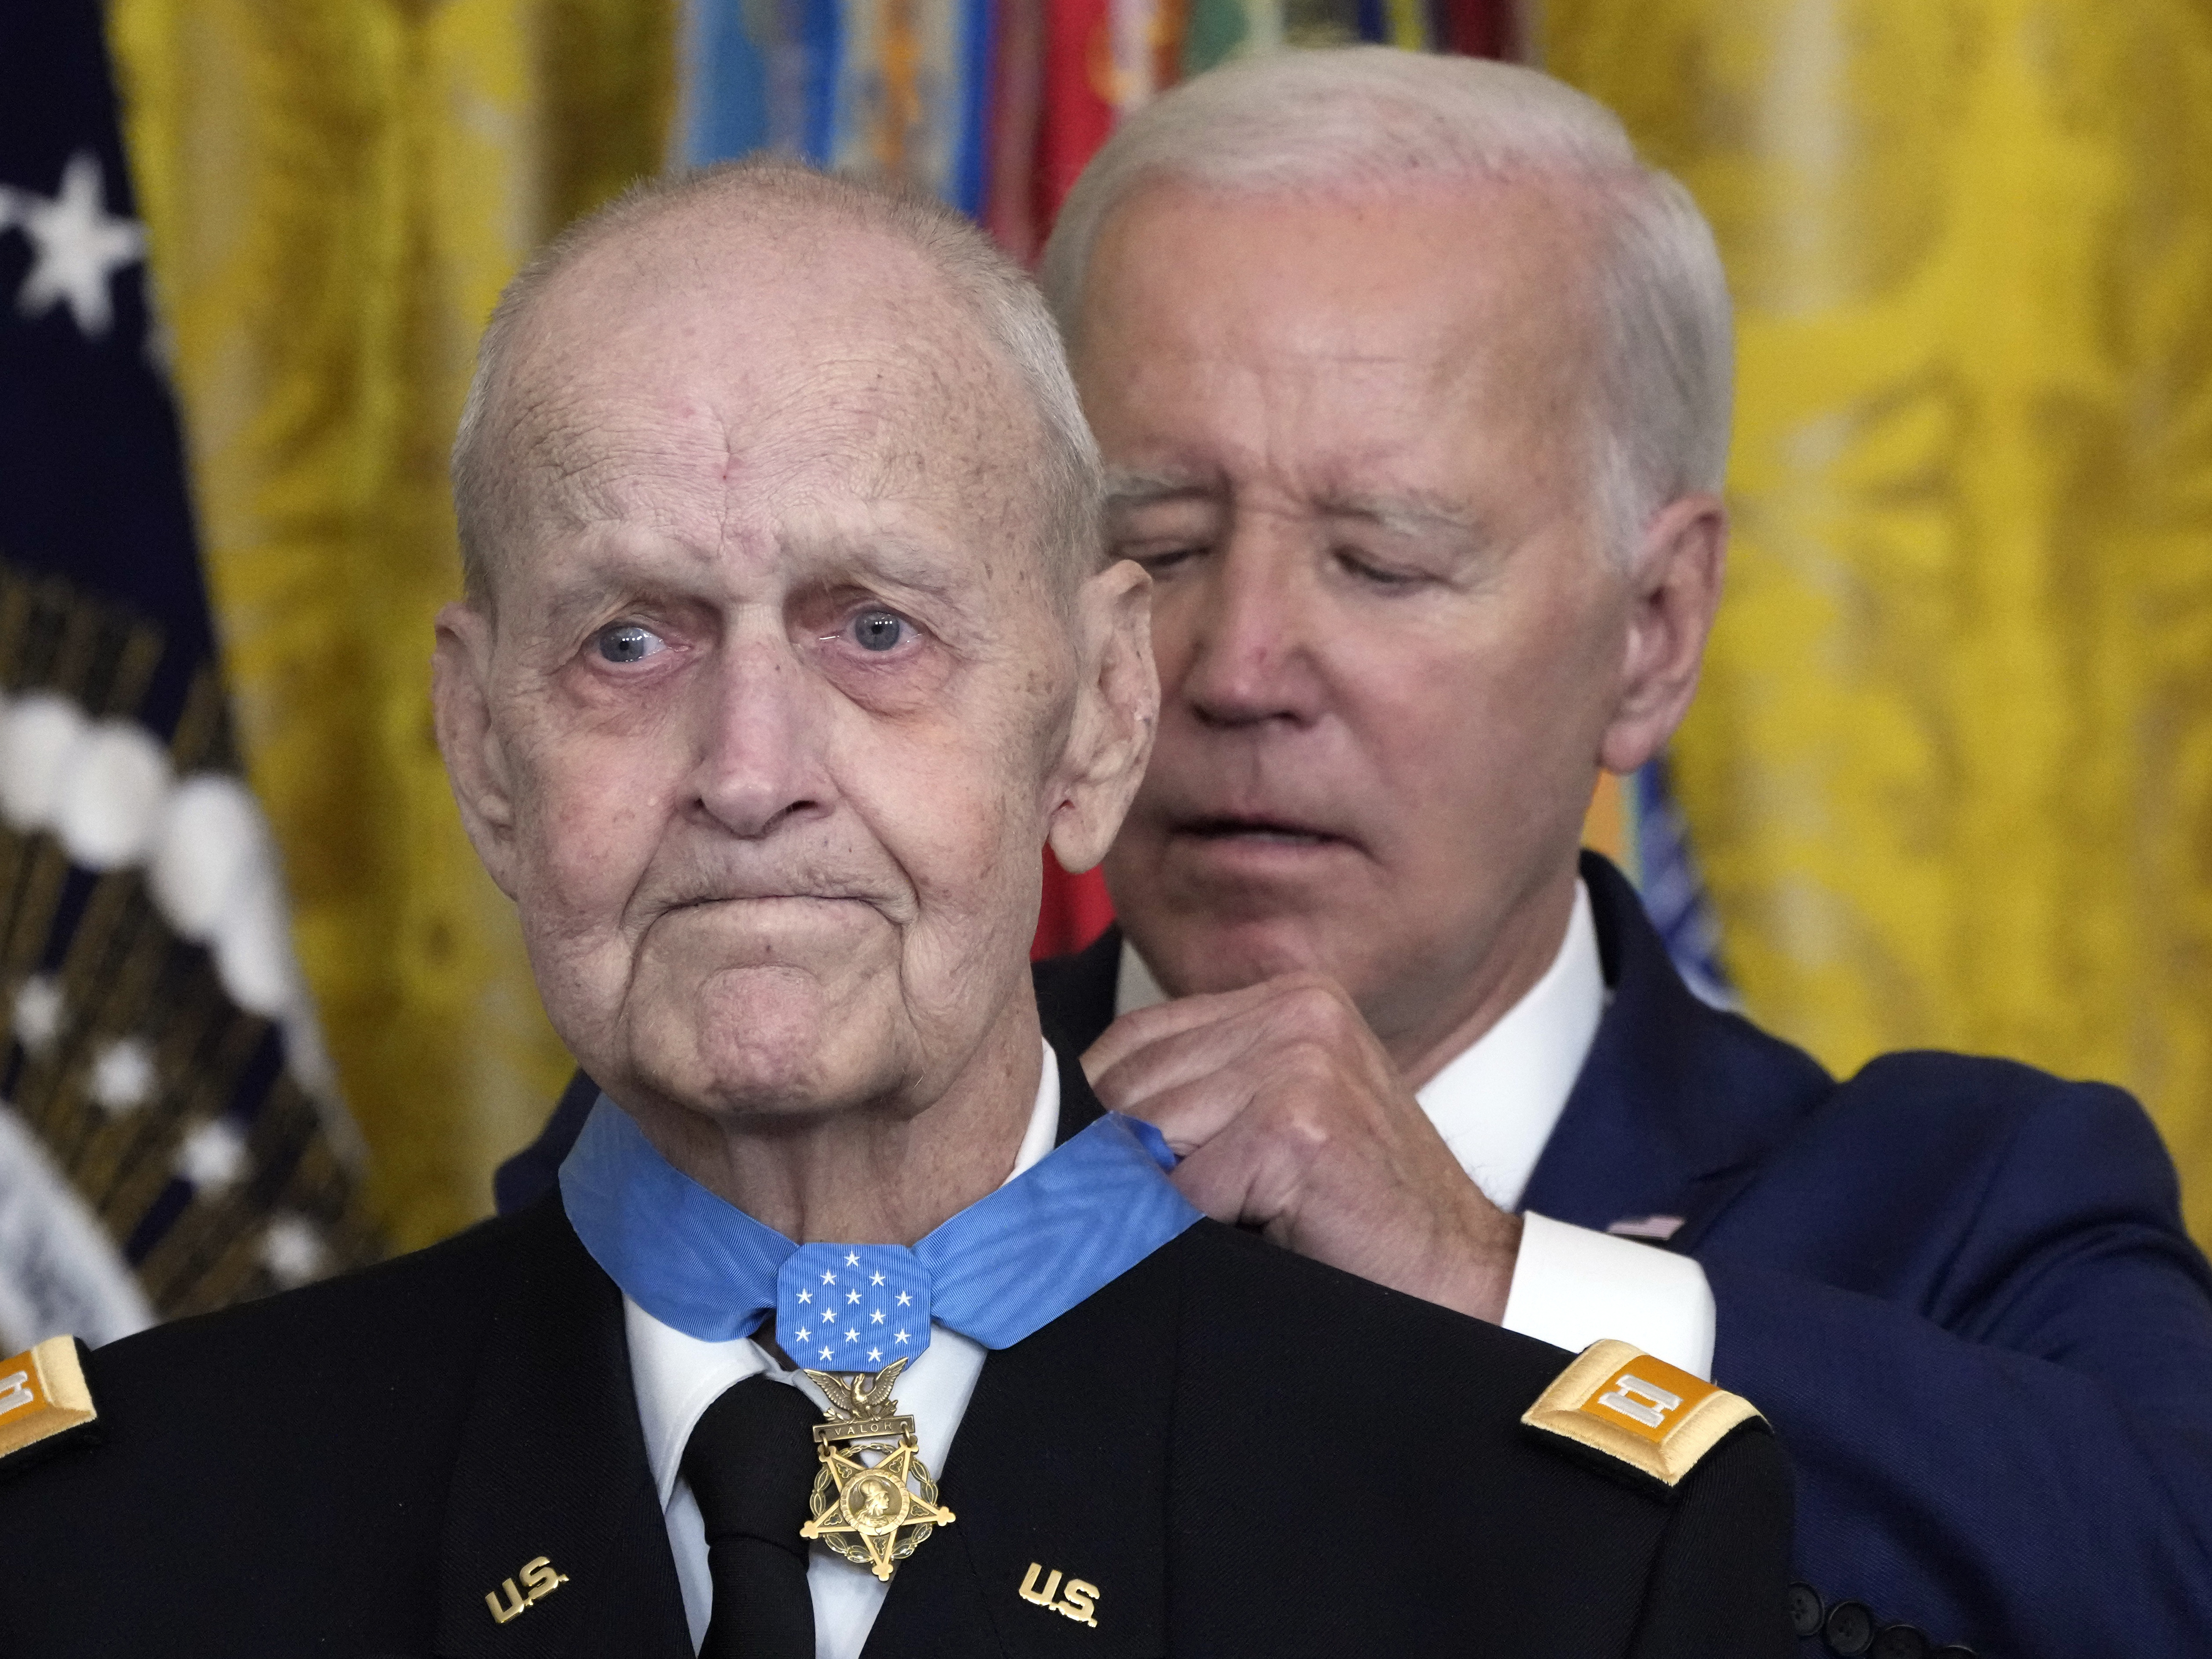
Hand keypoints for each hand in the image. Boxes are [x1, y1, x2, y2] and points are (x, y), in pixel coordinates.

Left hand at [1084, 973, 1522, 1322]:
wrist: (1463, 1278)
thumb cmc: (1356, 1212)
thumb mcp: (1275, 1122)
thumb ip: (1198, 1095)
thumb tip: (1067, 1123)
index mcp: (1289, 997)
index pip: (1135, 1039)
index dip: (1104, 1115)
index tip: (1095, 1176)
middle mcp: (1297, 1011)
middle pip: (1131, 1082)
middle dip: (1115, 1163)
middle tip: (1130, 1222)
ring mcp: (1301, 1062)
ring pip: (1144, 1135)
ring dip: (1148, 1202)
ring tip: (1196, 1234)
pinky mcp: (1296, 1127)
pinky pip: (1180, 1190)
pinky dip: (1184, 1235)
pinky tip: (1230, 1251)